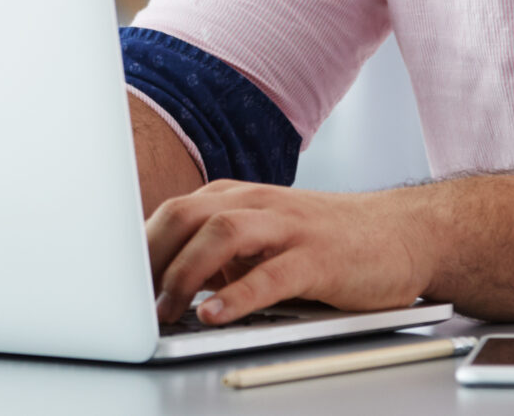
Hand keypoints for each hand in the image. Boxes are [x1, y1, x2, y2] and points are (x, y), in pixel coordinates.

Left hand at [147, 181, 438, 326]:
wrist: (400, 232)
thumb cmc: (323, 240)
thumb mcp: (261, 237)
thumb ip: (216, 253)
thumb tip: (161, 285)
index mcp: (235, 198)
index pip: (170, 213)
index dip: (137, 247)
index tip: (113, 282)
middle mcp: (255, 203)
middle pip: (185, 215)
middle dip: (151, 258)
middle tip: (132, 300)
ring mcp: (287, 228)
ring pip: (221, 235)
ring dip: (185, 273)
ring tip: (167, 310)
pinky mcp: (318, 259)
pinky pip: (270, 275)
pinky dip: (237, 296)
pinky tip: (215, 316)